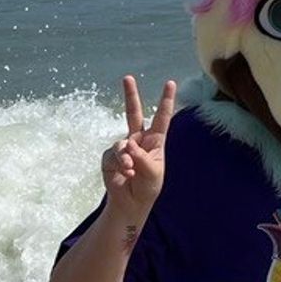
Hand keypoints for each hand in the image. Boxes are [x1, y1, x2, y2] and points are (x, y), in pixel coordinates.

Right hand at [101, 75, 175, 218]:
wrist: (131, 203)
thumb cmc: (148, 187)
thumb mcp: (153, 173)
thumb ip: (142, 158)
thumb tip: (128, 145)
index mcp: (155, 141)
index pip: (162, 117)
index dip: (165, 101)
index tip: (170, 83)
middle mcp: (138, 140)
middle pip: (133, 113)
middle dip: (130, 95)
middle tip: (127, 77)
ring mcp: (123, 147)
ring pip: (121, 143)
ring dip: (125, 157)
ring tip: (130, 170)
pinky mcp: (110, 157)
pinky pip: (112, 156)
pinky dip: (119, 164)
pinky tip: (125, 174)